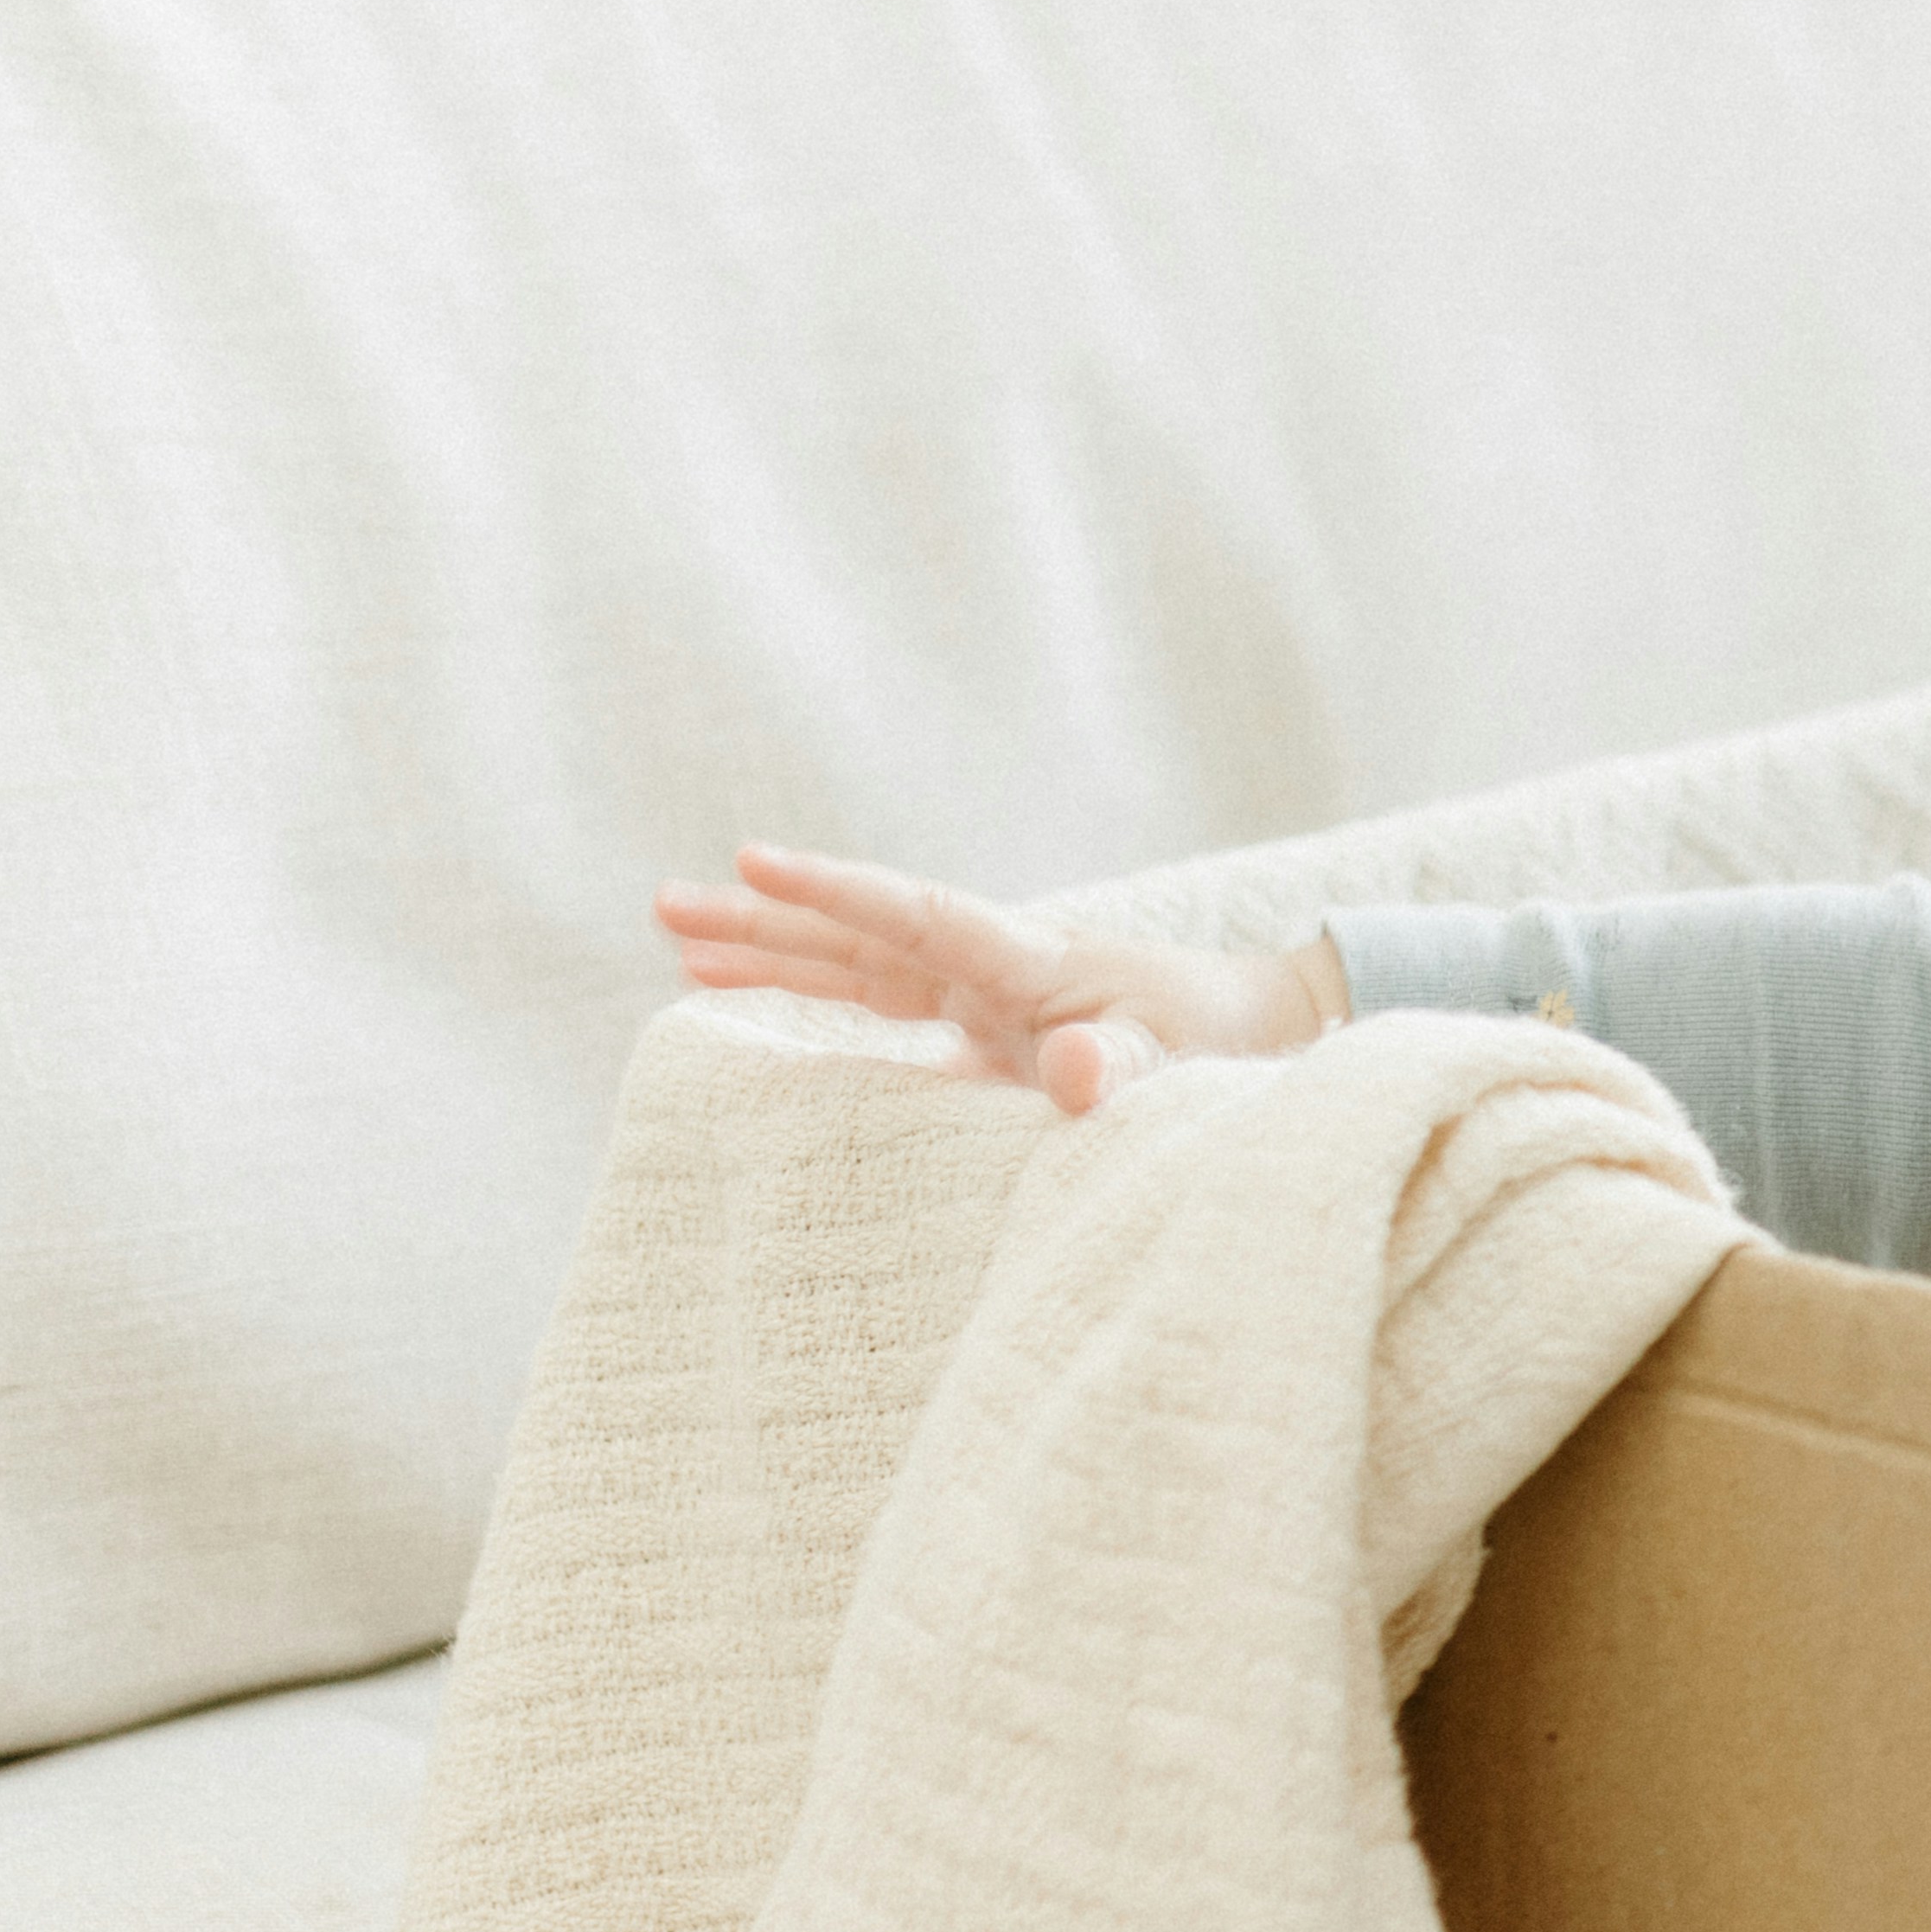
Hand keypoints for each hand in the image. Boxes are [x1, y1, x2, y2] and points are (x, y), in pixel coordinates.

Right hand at [654, 845, 1343, 1115]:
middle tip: (665, 905)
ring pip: (860, 968)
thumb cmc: (1227, 1047)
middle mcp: (996, 969)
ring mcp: (988, 1001)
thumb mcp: (1183, 1063)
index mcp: (1031, 960)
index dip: (835, 892)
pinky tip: (764, 1027)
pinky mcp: (991, 1040)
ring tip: (680, 947)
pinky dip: (825, 1015)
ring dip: (776, 957)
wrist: (1266, 1036)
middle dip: (768, 920)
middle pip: (861, 934)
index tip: (751, 862)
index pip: (915, 915)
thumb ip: (1127, 1067)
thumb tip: (1074, 1069)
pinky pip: (886, 1021)